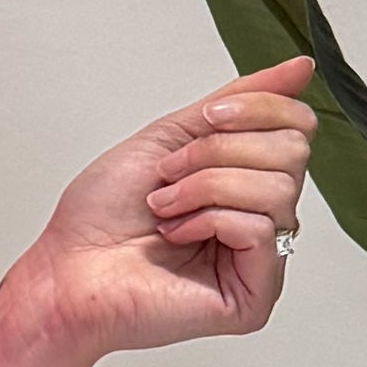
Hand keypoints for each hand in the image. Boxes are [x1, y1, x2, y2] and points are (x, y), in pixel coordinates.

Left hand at [25, 56, 317, 356]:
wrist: (67, 270)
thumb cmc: (101, 215)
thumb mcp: (172, 133)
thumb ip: (239, 100)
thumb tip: (299, 68)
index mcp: (246, 180)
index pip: (296, 126)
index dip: (257, 108)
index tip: (208, 117)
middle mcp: (259, 218)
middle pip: (293, 152)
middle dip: (219, 150)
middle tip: (171, 172)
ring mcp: (260, 260)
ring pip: (279, 188)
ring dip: (207, 185)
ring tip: (166, 207)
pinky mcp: (254, 298)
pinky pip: (260, 229)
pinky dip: (209, 220)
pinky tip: (177, 235)